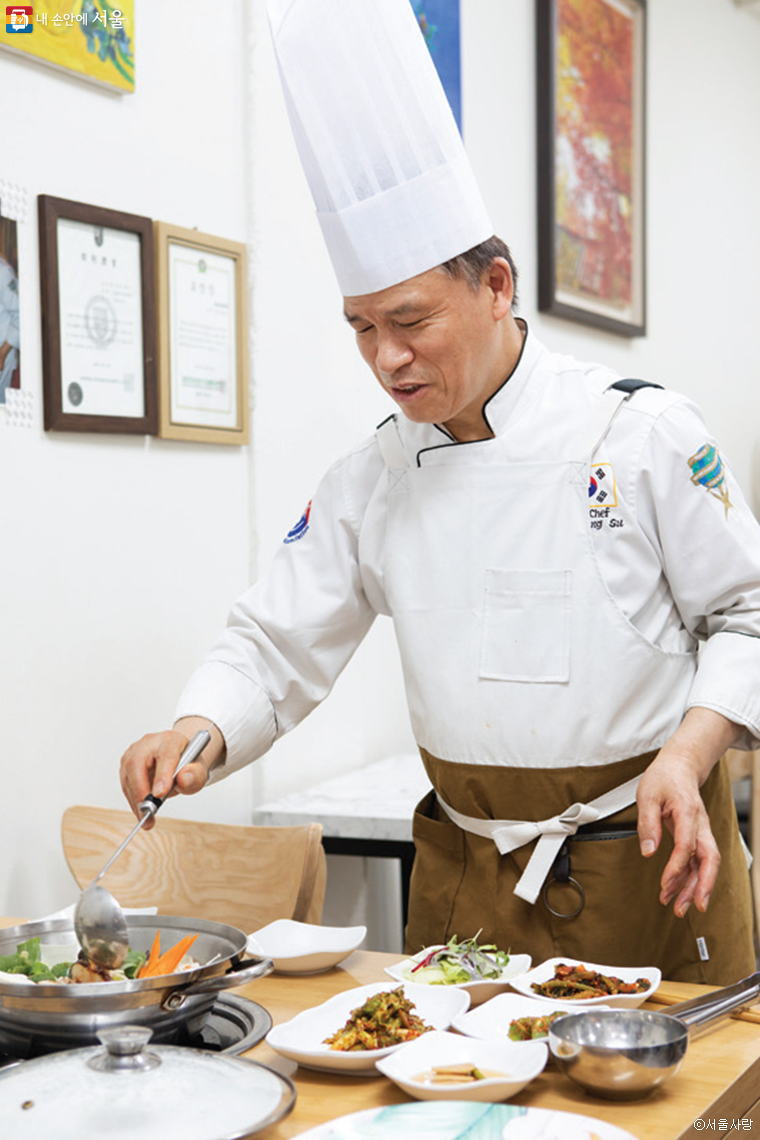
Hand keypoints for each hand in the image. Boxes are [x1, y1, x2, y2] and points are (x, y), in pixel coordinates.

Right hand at [119, 717, 224, 826]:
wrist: (179, 758)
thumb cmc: (187, 763)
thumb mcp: (199, 769)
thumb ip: (195, 775)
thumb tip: (183, 779)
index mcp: (170, 740)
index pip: (166, 755)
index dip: (162, 775)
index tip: (160, 794)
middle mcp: (149, 743)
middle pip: (137, 764)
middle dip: (140, 791)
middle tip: (148, 811)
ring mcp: (134, 753)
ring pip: (128, 776)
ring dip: (135, 800)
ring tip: (146, 819)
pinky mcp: (126, 765)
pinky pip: (126, 784)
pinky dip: (133, 801)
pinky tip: (141, 813)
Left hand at [637, 708, 737, 916]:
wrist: (680, 766)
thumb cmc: (664, 778)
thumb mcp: (647, 795)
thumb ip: (647, 823)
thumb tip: (648, 850)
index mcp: (688, 812)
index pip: (687, 845)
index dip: (677, 867)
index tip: (664, 883)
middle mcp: (700, 824)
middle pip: (710, 859)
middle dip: (702, 886)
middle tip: (690, 907)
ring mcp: (701, 832)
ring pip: (705, 864)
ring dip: (693, 888)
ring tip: (678, 907)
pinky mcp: (696, 837)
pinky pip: (696, 861)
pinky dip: (687, 878)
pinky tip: (674, 891)